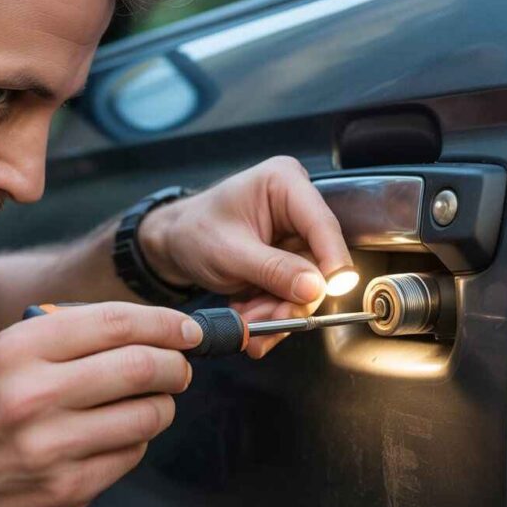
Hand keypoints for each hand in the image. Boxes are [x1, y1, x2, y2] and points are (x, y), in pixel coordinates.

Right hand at [0, 302, 201, 506]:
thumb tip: (150, 327)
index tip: (187, 329)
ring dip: (163, 404)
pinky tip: (116, 434)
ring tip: (151, 400)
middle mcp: (33, 395)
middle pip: (141, 365)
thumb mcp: (7, 354)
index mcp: (18, 350)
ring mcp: (52, 446)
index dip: (164, 322)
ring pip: (149, 414)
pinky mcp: (69, 487)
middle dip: (176, 364)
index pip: (115, 322)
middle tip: (180, 366)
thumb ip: (69, 333)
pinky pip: (133, 454)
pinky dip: (137, 440)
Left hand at [140, 156, 352, 357]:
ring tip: (249, 323)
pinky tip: (249, 316)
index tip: (332, 290)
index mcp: (284, 183)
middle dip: (295, 298)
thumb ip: (272, 269)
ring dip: (279, 310)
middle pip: (318, 260)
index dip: (332, 259)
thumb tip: (313, 287)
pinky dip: (272, 311)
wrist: (174, 244)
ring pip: (307, 284)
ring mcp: (294, 236)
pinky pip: (293, 293)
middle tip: (274, 321)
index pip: (322, 224)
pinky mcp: (289, 262)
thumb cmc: (193, 230)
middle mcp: (296, 207)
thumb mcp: (228, 251)